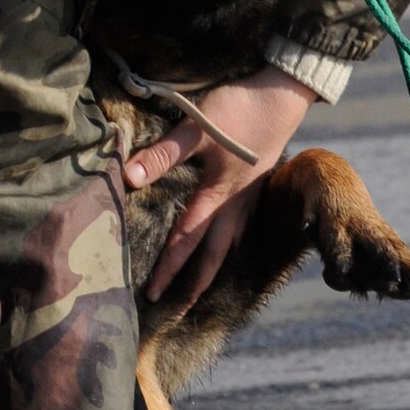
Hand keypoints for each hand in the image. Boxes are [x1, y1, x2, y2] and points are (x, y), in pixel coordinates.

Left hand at [124, 65, 316, 310]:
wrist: (282, 97)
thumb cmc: (238, 111)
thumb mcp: (197, 128)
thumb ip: (163, 154)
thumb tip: (127, 178)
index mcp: (217, 197)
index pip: (186, 242)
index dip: (168, 269)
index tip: (151, 294)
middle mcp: (235, 205)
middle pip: (214, 257)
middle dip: (194, 287)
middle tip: (177, 312)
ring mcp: (249, 198)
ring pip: (230, 246)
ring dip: (213, 269)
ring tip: (199, 289)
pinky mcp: (256, 186)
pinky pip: (241, 228)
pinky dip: (229, 246)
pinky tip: (225, 245)